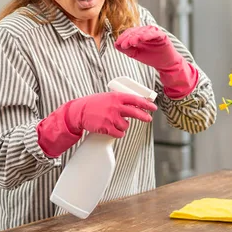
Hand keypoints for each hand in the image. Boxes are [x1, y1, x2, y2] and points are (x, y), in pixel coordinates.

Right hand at [37, 91, 156, 157]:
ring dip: (123, 126)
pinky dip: (118, 133)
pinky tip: (112, 129)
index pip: (135, 99)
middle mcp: (115, 106)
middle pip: (135, 112)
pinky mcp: (107, 128)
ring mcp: (111, 117)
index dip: (146, 104)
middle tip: (148, 118)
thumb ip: (119, 100)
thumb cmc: (93, 103)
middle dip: (144, 116)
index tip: (153, 107)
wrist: (79, 111)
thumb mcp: (107, 97)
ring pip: (126, 125)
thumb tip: (134, 103)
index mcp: (116, 97)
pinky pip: (119, 133)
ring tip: (114, 122)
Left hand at [115, 25, 198, 99]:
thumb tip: (116, 44)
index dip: (123, 37)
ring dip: (136, 36)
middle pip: (135, 31)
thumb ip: (126, 49)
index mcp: (140, 33)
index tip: (118, 44)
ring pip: (143, 32)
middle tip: (123, 45)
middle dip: (128, 38)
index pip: (129, 32)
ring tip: (130, 42)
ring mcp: (154, 32)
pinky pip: (153, 34)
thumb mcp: (136, 53)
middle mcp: (147, 30)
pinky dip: (146, 36)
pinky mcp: (162, 35)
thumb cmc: (152, 57)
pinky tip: (140, 39)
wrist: (165, 64)